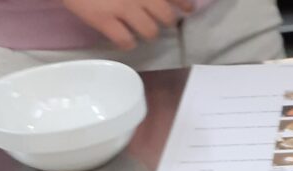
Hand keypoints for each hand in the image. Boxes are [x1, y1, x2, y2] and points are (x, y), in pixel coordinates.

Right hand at [62, 0, 192, 50]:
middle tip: (159, 21)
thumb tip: (161, 0)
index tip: (188, 9)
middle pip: (167, 17)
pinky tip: (124, 40)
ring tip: (141, 30)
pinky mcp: (103, 19)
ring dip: (147, 33)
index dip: (185, 3)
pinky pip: (126, 41)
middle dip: (165, 21)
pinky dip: (127, 43)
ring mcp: (122, 7)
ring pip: (150, 32)